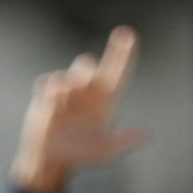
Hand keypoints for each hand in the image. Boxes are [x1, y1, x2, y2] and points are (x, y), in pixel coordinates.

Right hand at [9, 26, 147, 192]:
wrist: (51, 158)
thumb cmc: (82, 155)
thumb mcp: (105, 152)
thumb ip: (122, 141)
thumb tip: (144, 135)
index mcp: (106, 100)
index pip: (117, 71)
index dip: (123, 52)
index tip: (128, 34)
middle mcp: (88, 91)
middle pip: (89, 65)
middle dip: (86, 71)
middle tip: (86, 83)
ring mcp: (67, 91)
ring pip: (70, 73)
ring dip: (68, 84)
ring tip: (62, 105)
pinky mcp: (47, 95)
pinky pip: (48, 83)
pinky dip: (50, 91)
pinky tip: (52, 107)